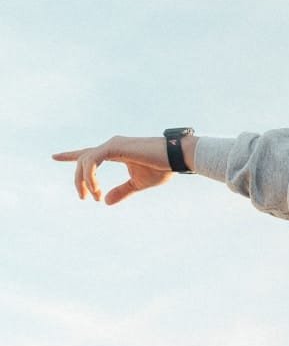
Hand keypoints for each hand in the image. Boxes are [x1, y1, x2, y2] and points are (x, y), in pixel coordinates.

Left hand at [52, 136, 174, 205]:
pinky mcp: (115, 146)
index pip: (88, 153)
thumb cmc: (162, 168)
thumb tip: (106, 202)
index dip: (71, 155)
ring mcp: (113, 144)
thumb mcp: (138, 184)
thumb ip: (122, 191)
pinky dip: (91, 177)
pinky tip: (98, 189)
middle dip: (78, 181)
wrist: (176, 158)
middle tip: (84, 198)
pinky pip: (92, 161)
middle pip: (82, 159)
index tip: (54, 156)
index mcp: (116, 151)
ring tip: (95, 197)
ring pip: (85, 161)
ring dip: (85, 182)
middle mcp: (112, 144)